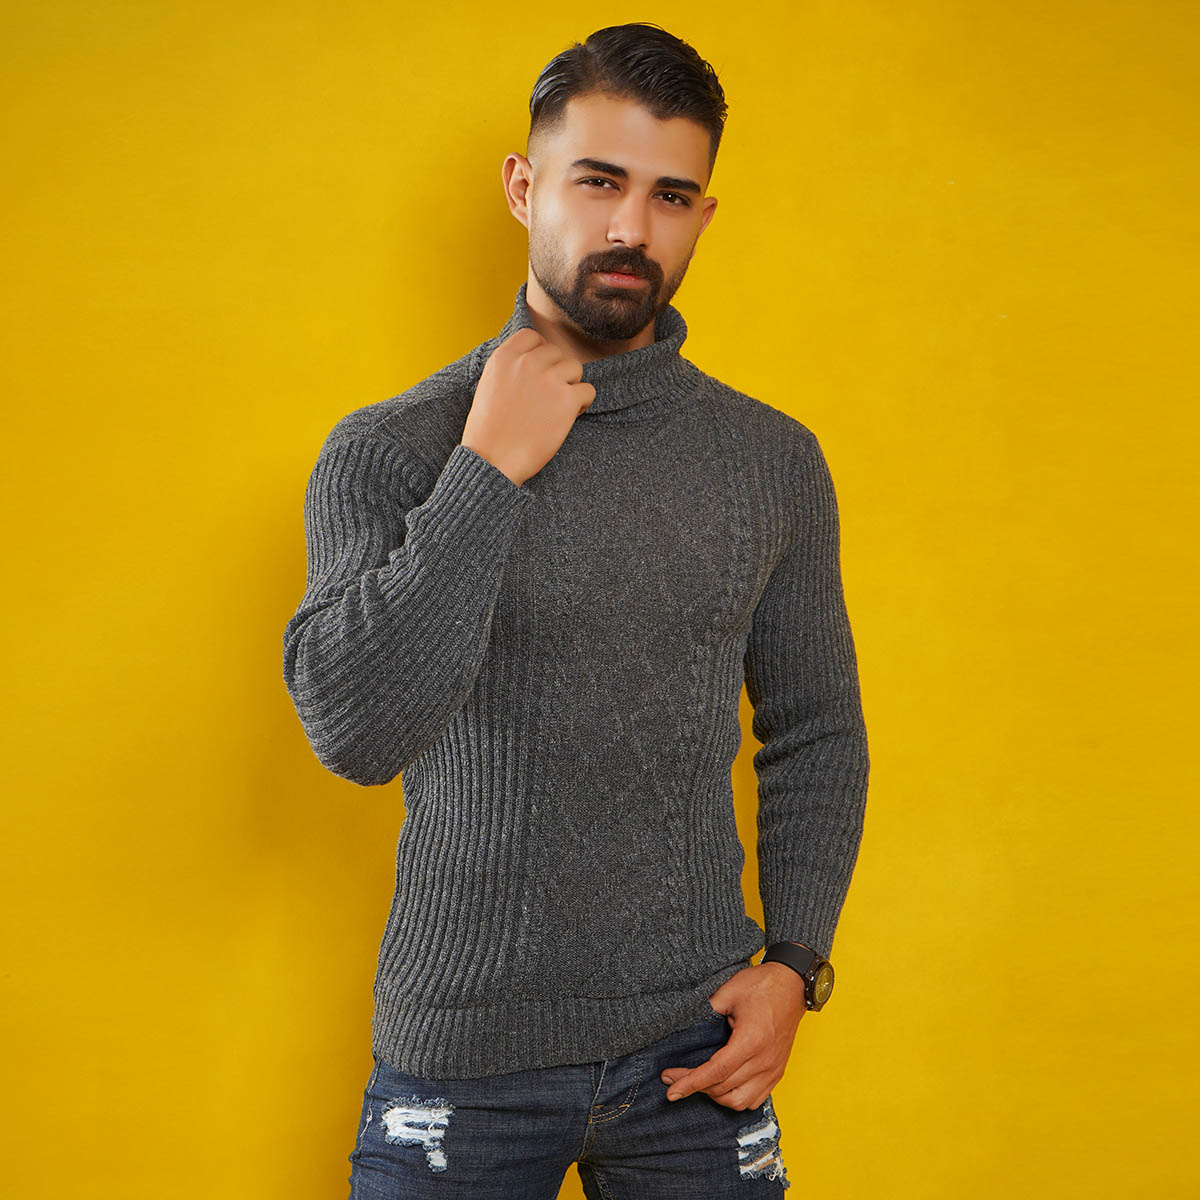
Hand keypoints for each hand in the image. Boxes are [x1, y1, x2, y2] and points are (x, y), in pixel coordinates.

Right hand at [461, 327, 594, 486]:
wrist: (493, 461)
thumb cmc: (488, 431)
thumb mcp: (488, 386)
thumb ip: (509, 368)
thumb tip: (531, 358)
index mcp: (504, 357)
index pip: (533, 337)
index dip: (539, 354)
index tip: (537, 373)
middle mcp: (527, 363)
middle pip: (557, 353)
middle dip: (556, 373)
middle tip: (546, 398)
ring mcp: (549, 379)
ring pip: (576, 368)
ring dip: (570, 386)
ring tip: (556, 407)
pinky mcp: (567, 400)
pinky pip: (588, 390)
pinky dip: (582, 404)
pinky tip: (567, 417)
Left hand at [660, 962, 806, 1109]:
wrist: (792, 984)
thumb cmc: (762, 984)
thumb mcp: (729, 991)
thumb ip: (707, 1010)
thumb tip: (686, 1027)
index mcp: (751, 1040)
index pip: (716, 1072)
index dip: (691, 1082)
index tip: (672, 1090)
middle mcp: (764, 1061)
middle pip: (723, 1088)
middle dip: (695, 1087)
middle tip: (673, 1079)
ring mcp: (773, 1069)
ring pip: (739, 1101)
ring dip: (716, 1096)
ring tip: (699, 1083)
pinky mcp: (778, 1071)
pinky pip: (755, 1099)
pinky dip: (735, 1098)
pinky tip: (722, 1087)